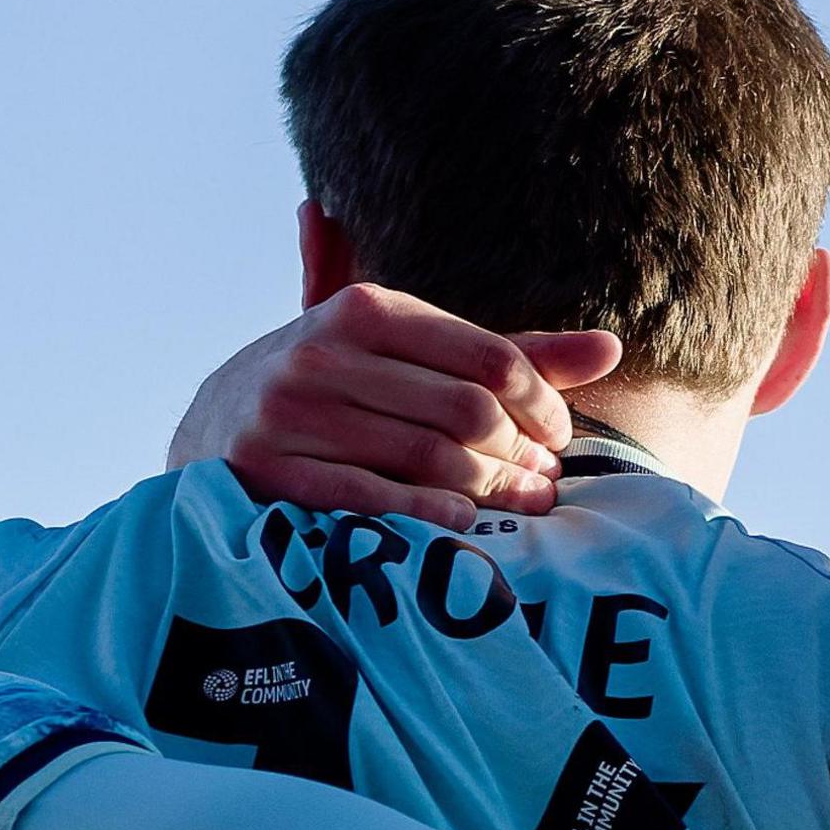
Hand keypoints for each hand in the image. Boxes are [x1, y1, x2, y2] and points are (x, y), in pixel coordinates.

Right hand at [166, 284, 623, 525]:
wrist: (218, 422)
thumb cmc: (342, 384)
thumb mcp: (409, 351)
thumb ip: (506, 351)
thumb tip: (611, 348)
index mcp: (366, 307)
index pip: (489, 355)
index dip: (541, 402)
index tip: (559, 435)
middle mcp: (323, 351)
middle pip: (468, 413)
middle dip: (520, 453)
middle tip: (545, 481)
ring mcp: (290, 411)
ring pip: (430, 460)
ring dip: (490, 491)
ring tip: (520, 504)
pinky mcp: (269, 470)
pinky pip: (376, 501)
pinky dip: (432, 516)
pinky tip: (464, 522)